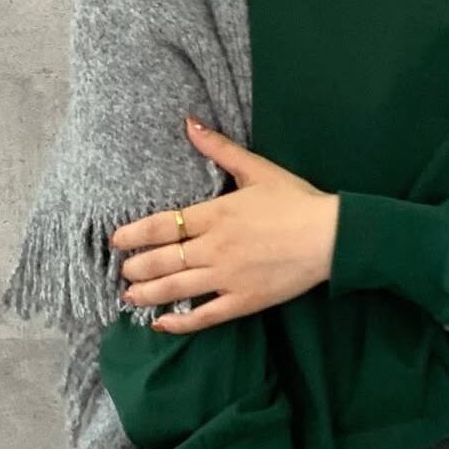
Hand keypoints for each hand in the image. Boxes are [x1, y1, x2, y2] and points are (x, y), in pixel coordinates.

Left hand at [108, 115, 340, 333]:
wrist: (331, 237)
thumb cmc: (296, 200)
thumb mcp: (256, 169)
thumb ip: (219, 148)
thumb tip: (189, 123)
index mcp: (215, 214)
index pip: (161, 226)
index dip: (133, 234)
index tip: (117, 240)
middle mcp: (214, 248)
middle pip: (161, 261)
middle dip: (136, 268)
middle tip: (123, 271)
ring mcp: (227, 278)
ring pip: (176, 289)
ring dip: (147, 294)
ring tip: (129, 297)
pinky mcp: (243, 301)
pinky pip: (204, 316)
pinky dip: (179, 323)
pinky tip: (161, 325)